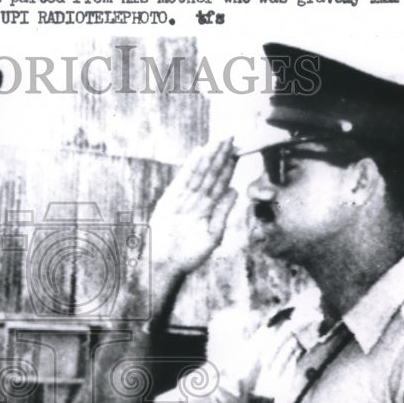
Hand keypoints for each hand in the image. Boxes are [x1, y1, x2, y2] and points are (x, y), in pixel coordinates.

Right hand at [148, 138, 238, 276]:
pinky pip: (184, 179)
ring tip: (218, 141)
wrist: (165, 264)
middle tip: (230, 137)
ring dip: (209, 156)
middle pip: (211, 174)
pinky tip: (199, 152)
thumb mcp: (213, 235)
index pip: (221, 183)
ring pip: (200, 173)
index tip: (238, 152)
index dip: (229, 168)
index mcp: (208, 209)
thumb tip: (235, 190)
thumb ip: (223, 212)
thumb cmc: (189, 255)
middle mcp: (197, 201)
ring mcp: (184, 199)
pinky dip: (191, 165)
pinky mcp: (171, 199)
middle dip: (220, 156)